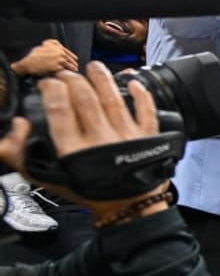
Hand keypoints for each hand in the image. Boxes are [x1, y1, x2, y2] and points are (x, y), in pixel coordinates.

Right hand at [0, 62, 165, 217]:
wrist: (127, 208)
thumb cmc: (87, 190)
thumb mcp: (46, 177)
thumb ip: (20, 154)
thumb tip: (17, 125)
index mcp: (73, 150)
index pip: (59, 109)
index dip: (51, 89)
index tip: (48, 82)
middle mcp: (100, 140)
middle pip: (85, 99)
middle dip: (73, 80)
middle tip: (66, 74)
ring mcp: (126, 137)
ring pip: (113, 99)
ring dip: (102, 79)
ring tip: (93, 67)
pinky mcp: (148, 138)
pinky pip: (146, 111)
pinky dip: (141, 95)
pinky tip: (133, 82)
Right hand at [11, 39, 77, 76]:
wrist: (29, 63)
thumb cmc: (34, 55)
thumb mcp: (43, 45)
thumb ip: (53, 45)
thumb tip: (61, 46)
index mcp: (57, 47)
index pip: (68, 52)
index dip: (72, 56)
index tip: (76, 59)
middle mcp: (59, 52)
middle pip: (71, 59)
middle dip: (73, 64)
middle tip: (76, 67)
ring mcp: (60, 60)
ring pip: (70, 66)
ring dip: (72, 69)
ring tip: (74, 72)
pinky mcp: (58, 67)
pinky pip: (65, 71)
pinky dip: (67, 73)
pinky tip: (68, 75)